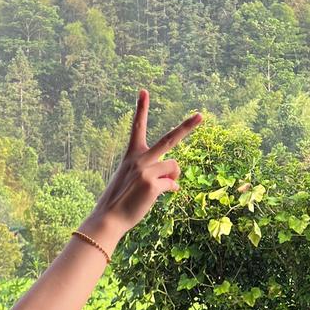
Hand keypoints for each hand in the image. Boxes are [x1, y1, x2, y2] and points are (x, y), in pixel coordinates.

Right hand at [84, 91, 201, 241]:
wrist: (108, 218)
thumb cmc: (120, 200)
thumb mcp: (134, 181)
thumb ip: (153, 175)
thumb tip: (175, 183)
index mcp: (131, 155)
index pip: (137, 127)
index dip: (141, 109)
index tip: (144, 91)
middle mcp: (139, 159)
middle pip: (169, 139)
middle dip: (187, 127)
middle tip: (201, 116)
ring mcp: (146, 170)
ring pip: (174, 167)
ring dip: (171, 178)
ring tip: (157, 188)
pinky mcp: (153, 184)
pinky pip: (172, 184)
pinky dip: (169, 191)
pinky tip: (158, 196)